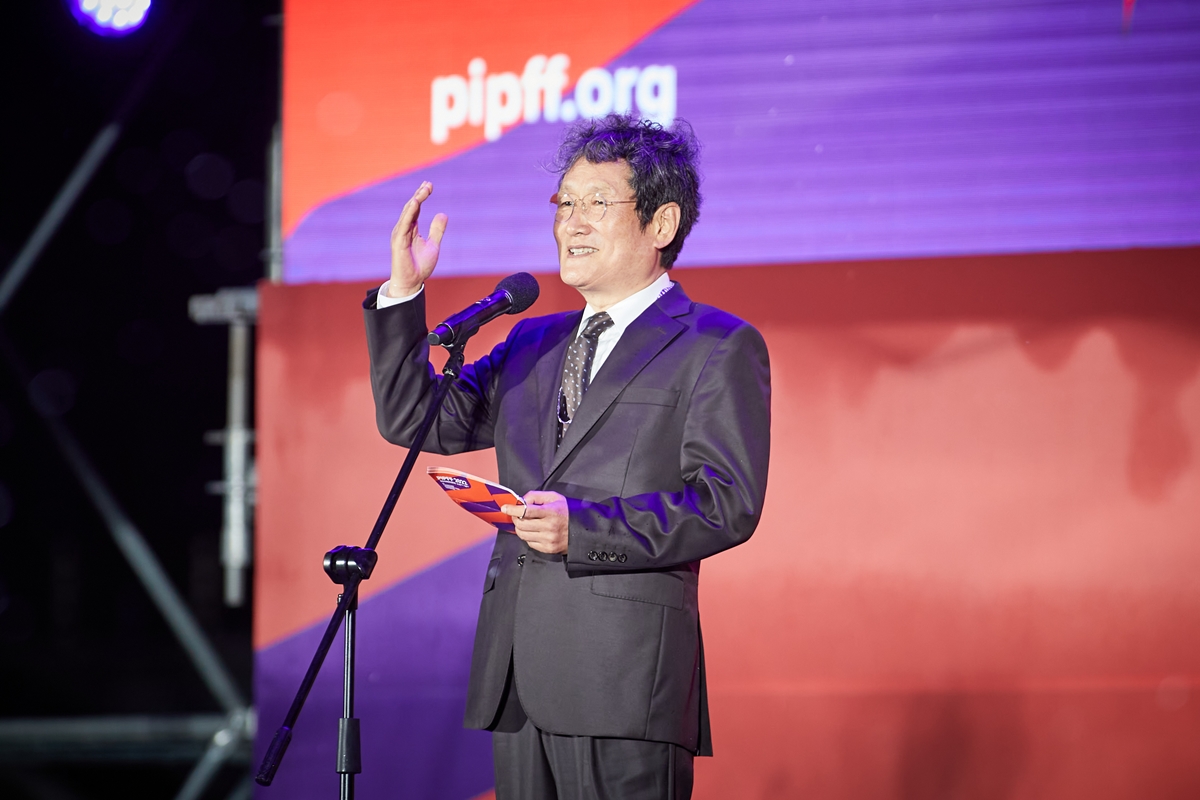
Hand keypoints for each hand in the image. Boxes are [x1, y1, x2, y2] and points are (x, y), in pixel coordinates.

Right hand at [388, 181, 447, 296]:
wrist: (412, 281)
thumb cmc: (420, 265)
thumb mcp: (433, 245)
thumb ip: (437, 230)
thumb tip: (443, 214)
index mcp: (411, 228)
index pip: (416, 208)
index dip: (422, 196)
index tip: (429, 185)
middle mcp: (404, 228)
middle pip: (411, 207)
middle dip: (420, 194)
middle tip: (428, 184)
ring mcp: (400, 233)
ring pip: (408, 212)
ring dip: (416, 200)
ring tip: (424, 190)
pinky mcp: (398, 240)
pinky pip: (404, 223)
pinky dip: (409, 212)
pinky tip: (415, 202)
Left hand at [502, 491, 568, 554]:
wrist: (582, 530)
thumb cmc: (567, 512)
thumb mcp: (554, 498)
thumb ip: (536, 496)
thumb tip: (521, 501)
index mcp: (551, 512)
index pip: (527, 511)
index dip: (513, 509)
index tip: (505, 507)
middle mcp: (550, 527)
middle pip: (522, 524)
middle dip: (515, 518)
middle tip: (516, 514)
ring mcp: (549, 539)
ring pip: (523, 535)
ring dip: (520, 528)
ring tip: (525, 522)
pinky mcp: (548, 549)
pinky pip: (529, 543)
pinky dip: (528, 537)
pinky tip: (534, 531)